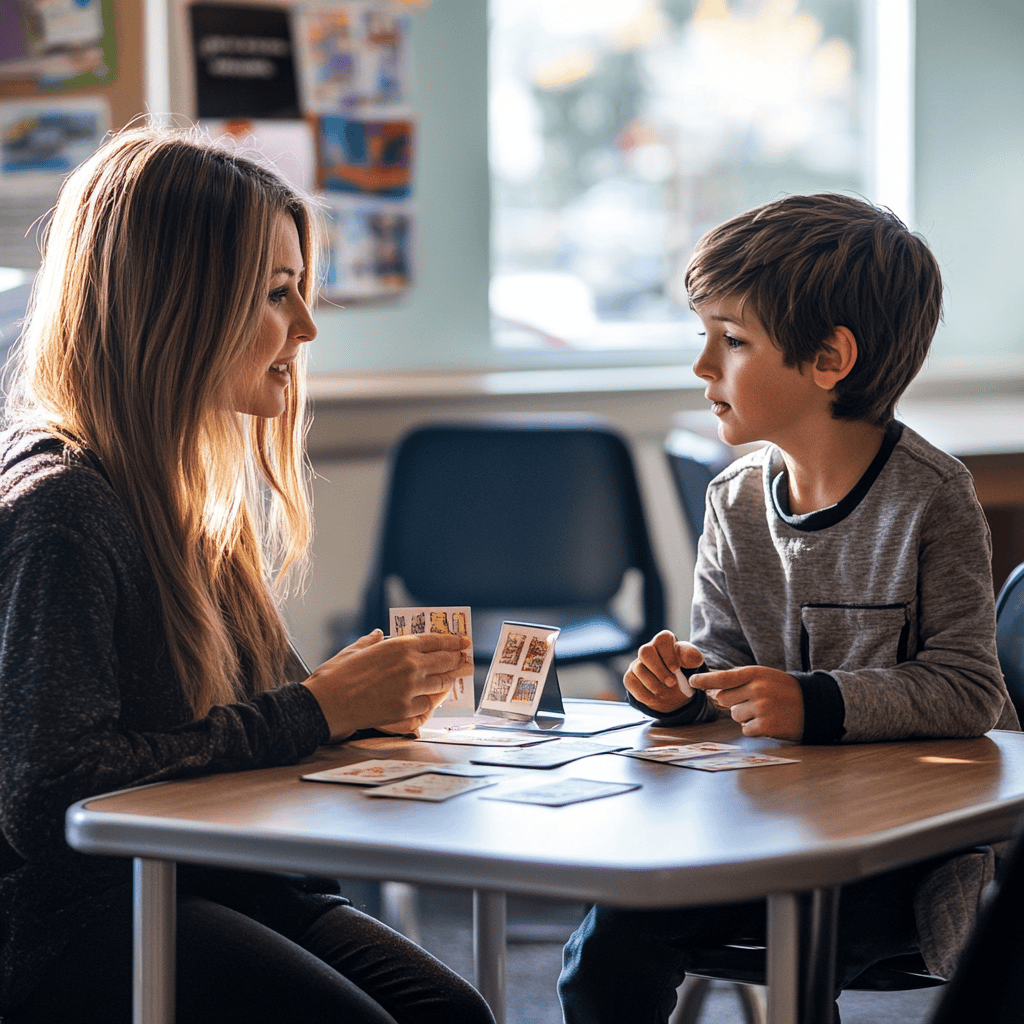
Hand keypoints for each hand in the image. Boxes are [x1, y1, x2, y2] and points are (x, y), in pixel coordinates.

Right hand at [302, 630, 470, 740]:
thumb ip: (372, 641)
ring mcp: (410, 689)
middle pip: (445, 662)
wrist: (327, 704)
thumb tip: (379, 634)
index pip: (436, 641)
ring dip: (450, 680)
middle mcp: (411, 666)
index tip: (464, 642)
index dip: (454, 641)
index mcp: (400, 646)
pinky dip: (432, 701)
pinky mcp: (405, 710)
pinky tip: (433, 699)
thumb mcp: (355, 649)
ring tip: (456, 678)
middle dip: (459, 661)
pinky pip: (428, 705)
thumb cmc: (337, 675)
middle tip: (467, 661)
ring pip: (441, 684)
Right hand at [623, 630, 704, 713]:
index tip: (676, 669)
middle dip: (658, 670)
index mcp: (664, 641)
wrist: (675, 688)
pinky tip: (655, 697)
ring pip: (638, 669)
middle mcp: (648, 649)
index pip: (662, 640)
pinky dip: (644, 694)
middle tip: (671, 683)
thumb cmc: (684, 670)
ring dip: (654, 684)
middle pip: (645, 652)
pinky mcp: (630, 676)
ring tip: (665, 692)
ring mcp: (636, 663)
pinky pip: (631, 683)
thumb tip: (690, 658)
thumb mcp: (693, 663)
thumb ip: (692, 657)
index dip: (668, 655)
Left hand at [691, 666, 803, 740]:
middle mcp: (757, 689)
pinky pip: (745, 729)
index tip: (693, 681)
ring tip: (764, 711)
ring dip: (744, 715)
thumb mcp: (764, 676)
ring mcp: (761, 708)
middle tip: (750, 701)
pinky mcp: (766, 726)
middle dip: (731, 702)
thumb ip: (739, 680)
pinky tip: (768, 722)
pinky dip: (753, 728)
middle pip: (724, 698)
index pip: (723, 677)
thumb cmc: (784, 690)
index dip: (705, 680)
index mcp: (755, 674)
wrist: (815, 705)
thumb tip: (712, 688)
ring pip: (735, 715)